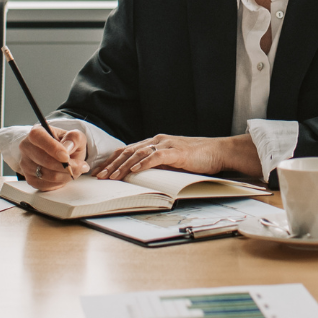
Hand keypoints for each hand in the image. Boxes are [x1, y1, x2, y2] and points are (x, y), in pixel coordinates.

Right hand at [21, 127, 87, 190]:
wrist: (59, 156)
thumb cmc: (66, 144)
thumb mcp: (75, 137)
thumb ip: (74, 138)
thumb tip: (68, 147)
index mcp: (36, 132)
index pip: (38, 137)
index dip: (52, 148)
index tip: (66, 156)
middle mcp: (27, 147)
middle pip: (45, 160)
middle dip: (67, 166)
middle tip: (82, 166)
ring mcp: (26, 164)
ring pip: (48, 175)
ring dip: (66, 175)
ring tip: (76, 170)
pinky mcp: (30, 179)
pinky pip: (47, 185)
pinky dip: (60, 182)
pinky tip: (65, 175)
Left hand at [98, 134, 259, 182]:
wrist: (219, 151)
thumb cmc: (197, 158)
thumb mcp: (171, 163)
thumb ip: (156, 165)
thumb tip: (137, 176)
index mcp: (154, 143)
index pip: (127, 151)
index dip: (111, 161)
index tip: (99, 172)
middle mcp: (157, 141)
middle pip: (128, 151)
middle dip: (111, 164)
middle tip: (98, 176)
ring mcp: (166, 144)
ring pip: (138, 154)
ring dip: (123, 166)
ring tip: (112, 176)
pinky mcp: (177, 151)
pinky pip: (156, 156)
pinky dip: (143, 163)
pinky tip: (134, 171)